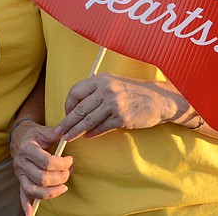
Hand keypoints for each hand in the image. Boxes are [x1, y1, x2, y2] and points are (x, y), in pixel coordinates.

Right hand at [10, 120, 71, 213]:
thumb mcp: (43, 130)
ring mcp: (20, 174)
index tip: (70, 160)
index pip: (47, 162)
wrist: (19, 137)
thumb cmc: (33, 135)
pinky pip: (22, 195)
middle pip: (42, 178)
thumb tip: (66, 133)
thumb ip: (54, 133)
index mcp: (27, 149)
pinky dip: (26, 205)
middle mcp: (21, 163)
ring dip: (51, 192)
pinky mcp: (21, 181)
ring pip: (34, 190)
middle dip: (60, 177)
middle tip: (69, 171)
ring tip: (64, 187)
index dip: (62, 163)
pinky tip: (30, 214)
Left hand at [57, 73, 186, 140]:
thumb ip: (95, 92)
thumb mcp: (112, 84)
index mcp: (101, 79)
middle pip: (79, 109)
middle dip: (67, 122)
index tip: (66, 115)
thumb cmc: (132, 92)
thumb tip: (75, 107)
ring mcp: (114, 104)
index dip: (68, 105)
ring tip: (68, 138)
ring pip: (88, 120)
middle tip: (59, 131)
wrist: (158, 99)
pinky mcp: (121, 118)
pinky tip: (87, 137)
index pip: (75, 92)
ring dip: (76, 131)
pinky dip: (93, 133)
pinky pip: (101, 128)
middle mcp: (106, 90)